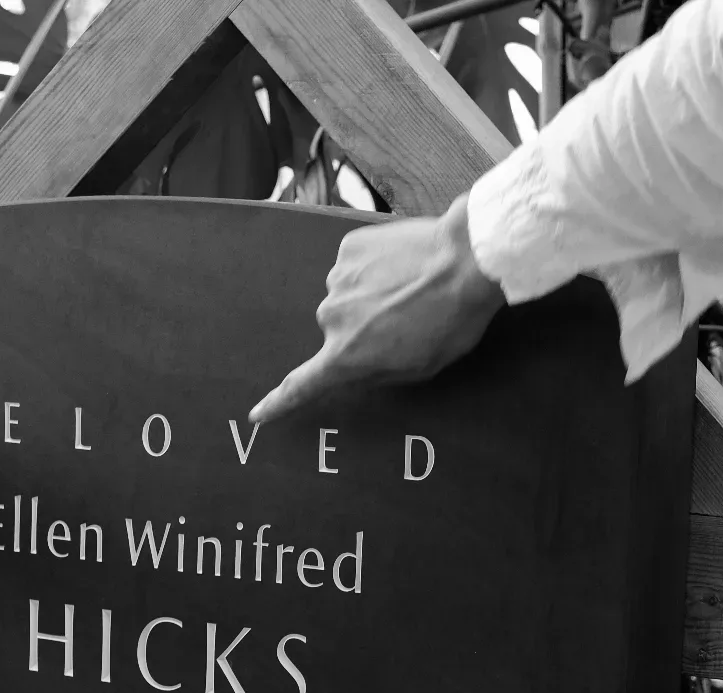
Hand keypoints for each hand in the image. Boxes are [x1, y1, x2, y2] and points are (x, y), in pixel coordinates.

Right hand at [249, 193, 506, 424]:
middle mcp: (331, 318)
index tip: (259, 414)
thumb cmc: (450, 321)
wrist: (464, 261)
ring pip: (347, 295)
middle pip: (338, 330)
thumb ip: (376, 375)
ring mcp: (337, 279)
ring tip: (411, 289)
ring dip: (371, 295)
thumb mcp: (419, 368)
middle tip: (406, 319)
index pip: (302, 386)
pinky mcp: (349, 248)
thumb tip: (354, 371)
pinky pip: (355, 264)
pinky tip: (404, 265)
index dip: (278, 403)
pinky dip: (374, 267)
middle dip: (364, 328)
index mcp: (346, 356)